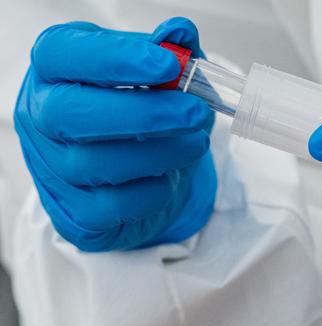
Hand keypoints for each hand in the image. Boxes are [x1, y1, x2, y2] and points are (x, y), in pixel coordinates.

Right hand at [14, 17, 216, 251]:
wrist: (136, 177)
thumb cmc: (140, 116)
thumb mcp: (157, 76)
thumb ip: (170, 53)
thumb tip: (180, 33)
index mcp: (55, 70)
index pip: (64, 54)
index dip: (117, 58)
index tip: (169, 64)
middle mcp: (41, 117)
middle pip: (74, 114)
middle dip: (146, 113)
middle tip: (195, 113)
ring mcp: (53, 169)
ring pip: (98, 163)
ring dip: (161, 153)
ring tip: (196, 143)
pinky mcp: (75, 212)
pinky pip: (115, 205)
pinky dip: (154, 191)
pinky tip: (170, 176)